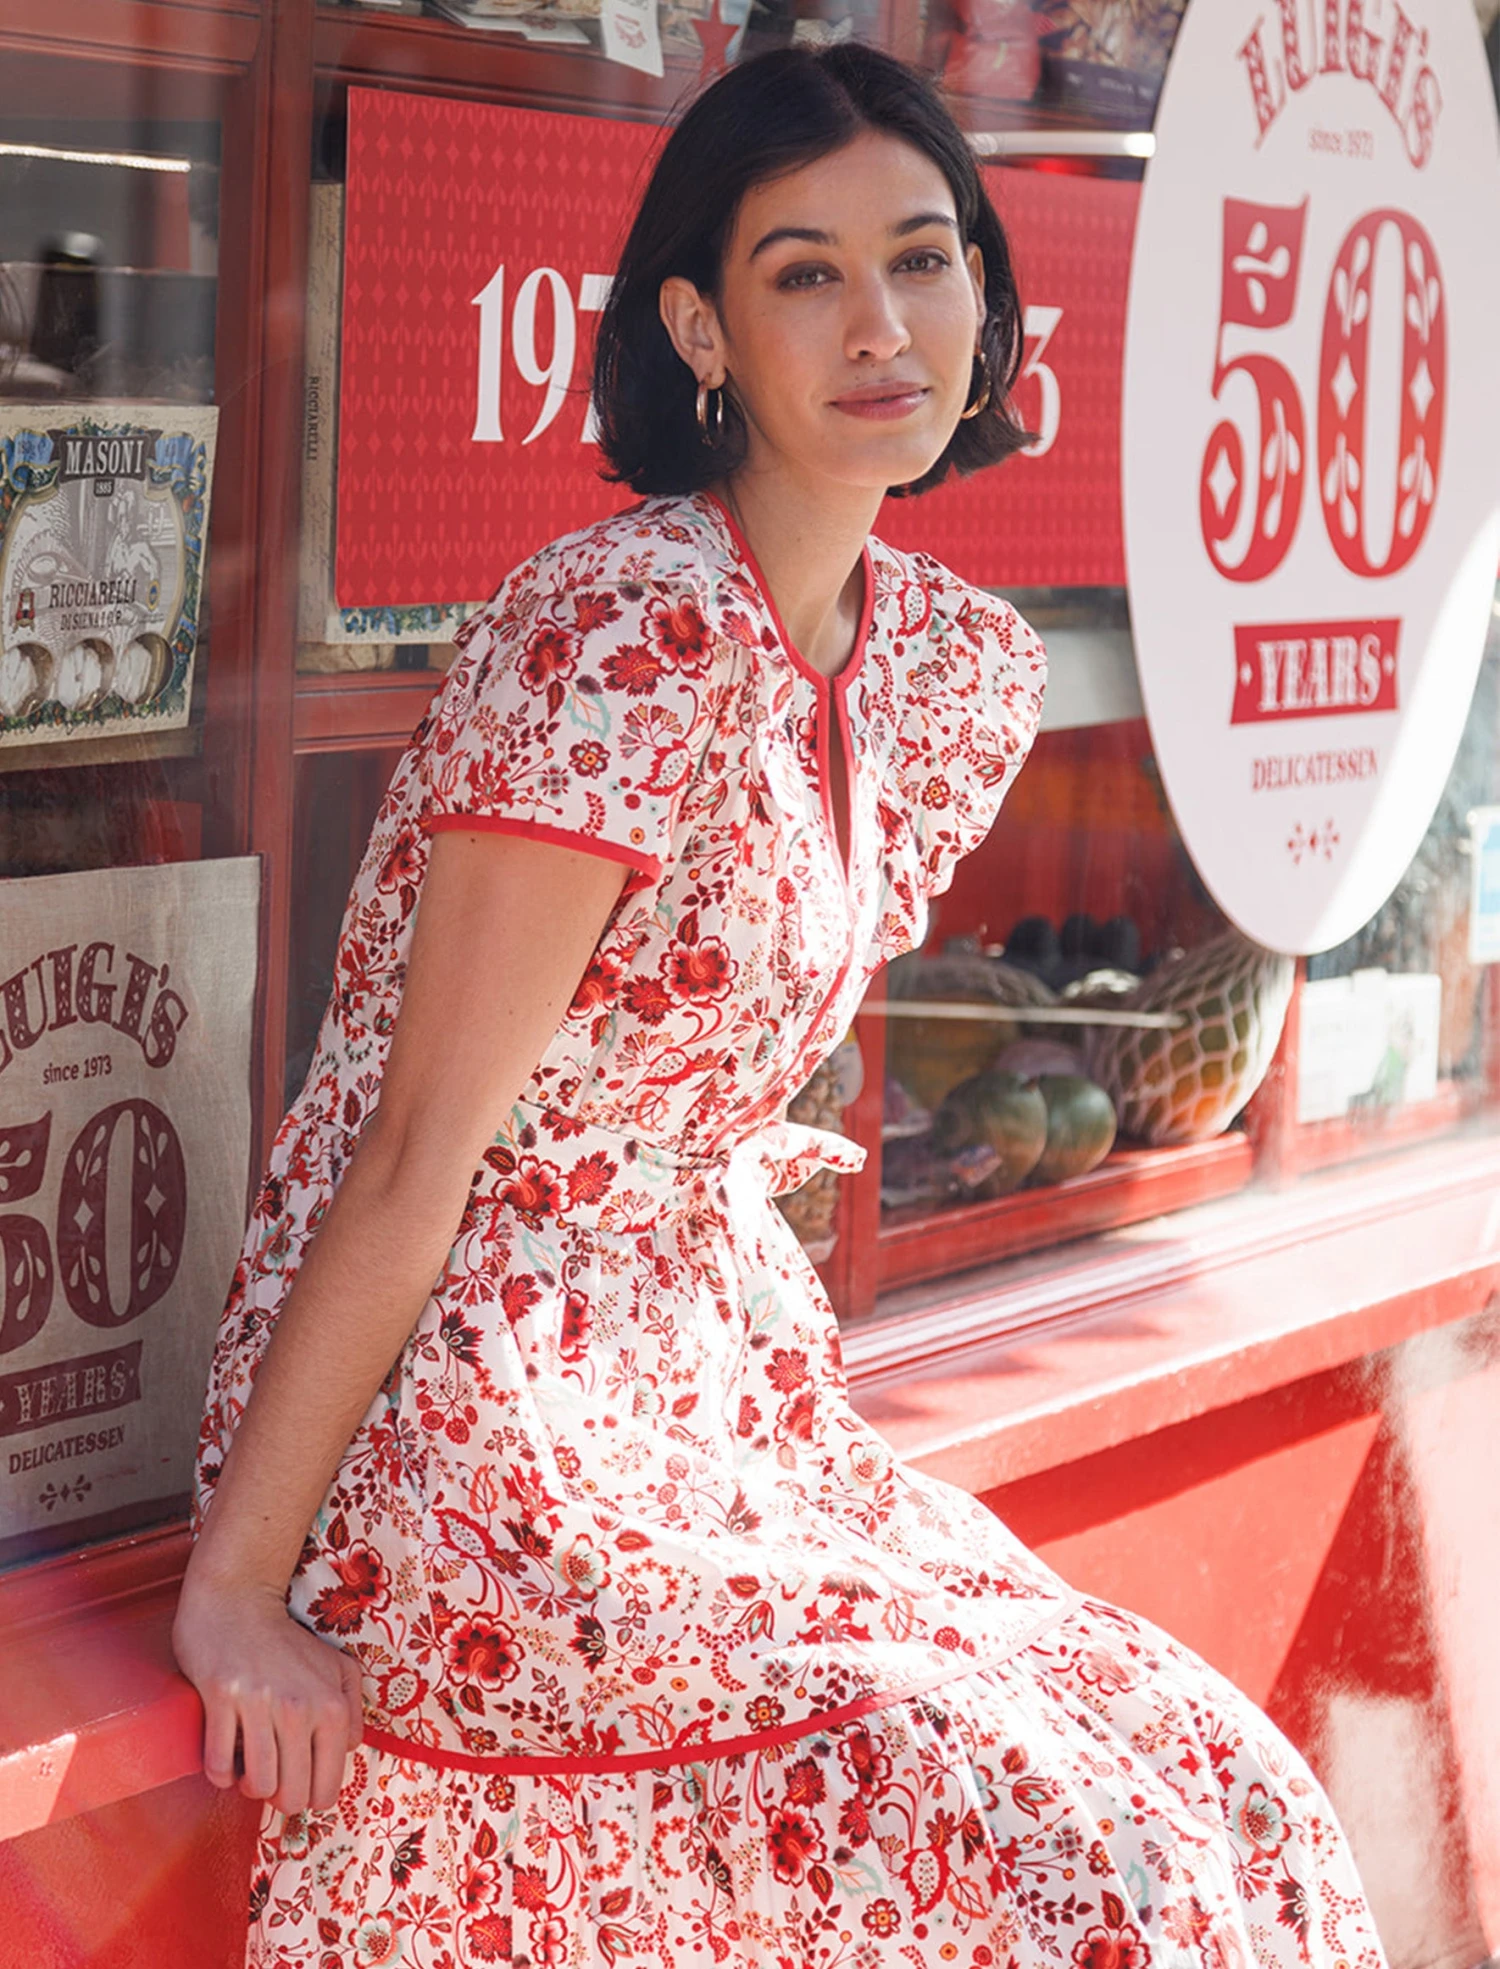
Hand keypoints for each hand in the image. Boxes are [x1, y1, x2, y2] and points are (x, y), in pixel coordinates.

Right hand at [172, 1574, 364, 1815]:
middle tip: (273, 1775)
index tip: (298, 1781)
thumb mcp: (336, 1667)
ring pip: (257, 1787)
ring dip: (250, 1785)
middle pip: (290, 1798)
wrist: (238, 1601)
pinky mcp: (221, 1699)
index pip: (326, 1789)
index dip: (310, 1797)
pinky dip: (220, 1772)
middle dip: (279, 1798)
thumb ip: (351, 1711)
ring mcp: (259, 1704)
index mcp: (331, 1707)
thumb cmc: (287, 1642)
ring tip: (249, 1765)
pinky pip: (218, 1766)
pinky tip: (227, 1754)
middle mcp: (299, 1708)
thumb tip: (345, 1753)